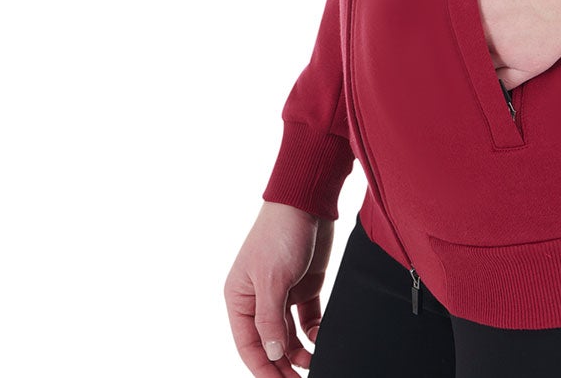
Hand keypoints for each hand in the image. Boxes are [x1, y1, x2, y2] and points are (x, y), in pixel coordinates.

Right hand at [224, 201, 334, 375]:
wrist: (308, 199)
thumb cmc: (280, 233)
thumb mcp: (272, 279)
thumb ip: (270, 320)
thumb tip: (271, 355)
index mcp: (239, 298)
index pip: (249, 345)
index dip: (264, 369)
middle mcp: (258, 299)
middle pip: (269, 344)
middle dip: (283, 366)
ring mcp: (282, 293)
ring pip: (289, 336)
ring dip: (300, 352)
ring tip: (314, 364)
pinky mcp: (305, 286)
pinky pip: (307, 320)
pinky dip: (314, 333)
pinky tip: (321, 340)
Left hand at [406, 0, 560, 87]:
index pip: (438, 16)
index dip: (429, 15)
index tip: (423, 14)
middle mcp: (485, 31)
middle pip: (454, 41)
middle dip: (445, 38)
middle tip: (433, 39)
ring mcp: (508, 51)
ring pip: (474, 64)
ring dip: (465, 60)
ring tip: (456, 57)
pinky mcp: (532, 63)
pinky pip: (503, 84)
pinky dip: (491, 82)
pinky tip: (485, 77)